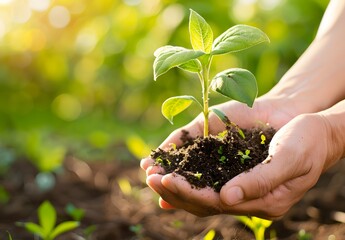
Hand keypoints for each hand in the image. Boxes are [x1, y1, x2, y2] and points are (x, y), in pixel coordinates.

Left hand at [141, 96, 301, 216]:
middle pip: (204, 201)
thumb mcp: (290, 159)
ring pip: (201, 191)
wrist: (314, 128)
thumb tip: (225, 198)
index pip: (218, 202)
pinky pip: (207, 176)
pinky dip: (187, 174)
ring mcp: (241, 184)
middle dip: (174, 190)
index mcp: (264, 201)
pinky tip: (168, 171)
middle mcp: (248, 197)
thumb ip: (260, 181)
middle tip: (149, 179)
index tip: (164, 181)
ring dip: (175, 184)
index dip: (189, 193)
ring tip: (149, 175)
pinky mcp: (236, 169)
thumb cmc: (308, 141)